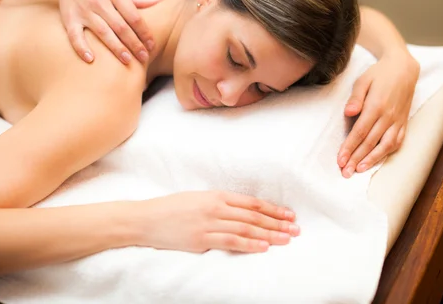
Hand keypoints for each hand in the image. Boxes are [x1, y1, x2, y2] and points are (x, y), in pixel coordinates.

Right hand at [53, 0, 158, 63]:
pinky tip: (91, 59)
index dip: (144, 32)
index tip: (152, 45)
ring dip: (115, 47)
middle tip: (144, 58)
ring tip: (127, 61)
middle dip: (134, 43)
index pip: (134, 16)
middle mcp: (100, 2)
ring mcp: (84, 11)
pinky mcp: (70, 19)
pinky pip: (75, 35)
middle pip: (121, 26)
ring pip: (103, 32)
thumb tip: (160, 1)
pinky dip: (82, 47)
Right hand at [137, 191, 298, 252]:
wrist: (147, 219)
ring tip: (287, 239)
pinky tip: (264, 247)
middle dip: (277, 223)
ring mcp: (209, 223)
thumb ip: (221, 204)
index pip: (252, 203)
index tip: (289, 215)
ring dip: (269, 234)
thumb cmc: (172, 208)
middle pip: (254, 215)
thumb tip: (244, 214)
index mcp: (216, 195)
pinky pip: (231, 242)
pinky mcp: (201, 239)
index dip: (273, 209)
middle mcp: (216, 207)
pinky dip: (249, 244)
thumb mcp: (198, 198)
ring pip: (246, 228)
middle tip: (296, 229)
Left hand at [337, 51, 419, 177]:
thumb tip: (349, 112)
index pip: (359, 132)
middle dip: (356, 159)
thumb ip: (355, 97)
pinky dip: (387, 153)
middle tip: (345, 172)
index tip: (340, 160)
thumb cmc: (379, 73)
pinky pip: (397, 141)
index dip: (349, 147)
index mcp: (376, 106)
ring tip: (359, 170)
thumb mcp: (363, 80)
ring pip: (385, 145)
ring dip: (371, 160)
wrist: (404, 68)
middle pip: (370, 143)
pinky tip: (377, 160)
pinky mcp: (404, 122)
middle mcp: (388, 116)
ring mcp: (398, 120)